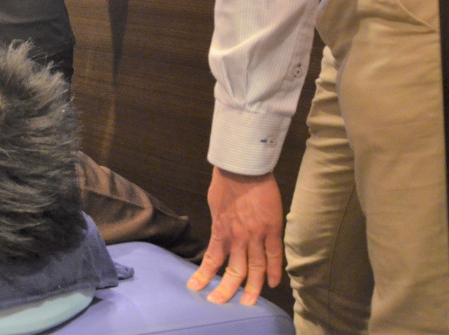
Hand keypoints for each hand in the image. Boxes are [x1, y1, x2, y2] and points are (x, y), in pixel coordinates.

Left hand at [188, 167, 283, 304]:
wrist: (243, 167)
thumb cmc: (225, 182)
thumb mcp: (214, 205)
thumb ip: (219, 223)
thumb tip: (220, 232)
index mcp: (220, 230)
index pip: (212, 259)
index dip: (204, 275)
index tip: (196, 288)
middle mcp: (237, 238)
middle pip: (234, 271)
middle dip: (227, 290)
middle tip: (220, 303)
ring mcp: (256, 235)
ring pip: (255, 269)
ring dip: (252, 288)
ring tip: (249, 302)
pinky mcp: (272, 229)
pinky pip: (275, 255)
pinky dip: (274, 271)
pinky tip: (272, 284)